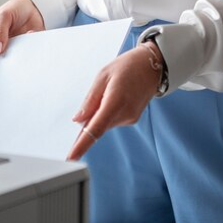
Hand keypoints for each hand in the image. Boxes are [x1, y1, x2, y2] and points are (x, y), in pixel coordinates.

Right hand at [0, 0, 44, 58]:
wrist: (32, 7)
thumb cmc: (13, 8)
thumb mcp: (3, 16)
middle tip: (7, 61)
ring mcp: (5, 49)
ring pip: (5, 61)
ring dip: (12, 60)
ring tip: (18, 52)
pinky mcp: (17, 51)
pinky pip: (19, 58)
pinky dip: (23, 56)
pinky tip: (27, 49)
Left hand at [67, 42, 164, 160]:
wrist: (151, 66)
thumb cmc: (128, 66)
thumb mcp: (103, 76)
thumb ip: (90, 100)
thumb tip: (78, 119)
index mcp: (115, 101)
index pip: (95, 129)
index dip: (82, 145)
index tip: (71, 157)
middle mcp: (125, 114)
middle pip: (97, 127)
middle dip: (87, 121)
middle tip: (88, 104)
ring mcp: (130, 118)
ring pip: (104, 124)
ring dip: (98, 114)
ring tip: (107, 92)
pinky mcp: (131, 119)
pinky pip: (112, 120)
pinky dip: (106, 113)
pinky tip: (113, 98)